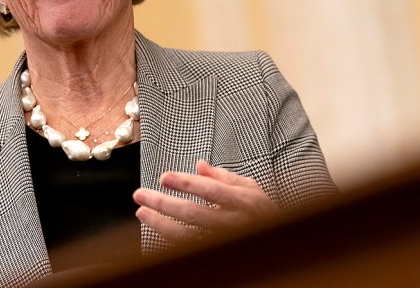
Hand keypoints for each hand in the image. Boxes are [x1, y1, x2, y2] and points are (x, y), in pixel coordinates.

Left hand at [133, 160, 278, 243]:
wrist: (278, 241)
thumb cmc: (260, 212)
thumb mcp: (250, 188)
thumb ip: (223, 176)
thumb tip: (199, 165)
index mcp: (244, 202)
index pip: (212, 191)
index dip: (187, 183)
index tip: (164, 177)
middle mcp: (234, 223)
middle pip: (194, 214)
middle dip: (164, 203)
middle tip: (141, 194)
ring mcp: (224, 242)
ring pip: (187, 236)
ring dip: (160, 224)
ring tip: (142, 211)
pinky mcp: (215, 255)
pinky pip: (187, 249)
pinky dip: (168, 238)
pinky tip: (156, 226)